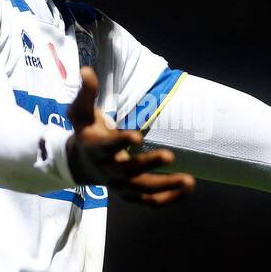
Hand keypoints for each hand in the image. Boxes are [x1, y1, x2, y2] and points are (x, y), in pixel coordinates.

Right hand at [66, 67, 195, 205]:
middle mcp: (108, 170)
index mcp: (96, 149)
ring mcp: (120, 185)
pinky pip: (150, 202)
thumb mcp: (81, 113)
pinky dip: (169, 199)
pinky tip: (189, 189)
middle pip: (129, 171)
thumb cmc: (87, 132)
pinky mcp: (131, 195)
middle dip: (149, 164)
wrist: (81, 164)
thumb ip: (86, 93)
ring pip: (143, 190)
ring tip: (190, 181)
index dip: (122, 142)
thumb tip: (86, 69)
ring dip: (166, 187)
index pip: (109, 146)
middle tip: (170, 155)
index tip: (138, 136)